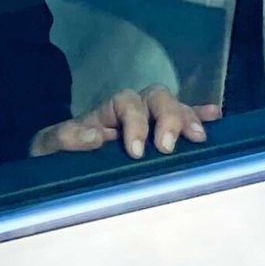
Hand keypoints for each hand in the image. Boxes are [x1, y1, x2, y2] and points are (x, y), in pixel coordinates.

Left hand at [29, 84, 221, 159]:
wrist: (53, 167)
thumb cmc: (52, 156)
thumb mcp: (48, 146)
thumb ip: (65, 138)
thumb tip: (97, 137)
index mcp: (105, 112)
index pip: (126, 103)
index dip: (135, 123)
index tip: (136, 152)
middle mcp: (130, 112)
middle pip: (155, 98)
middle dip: (167, 118)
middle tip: (168, 148)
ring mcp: (148, 124)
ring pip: (172, 107)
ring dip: (187, 118)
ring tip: (200, 137)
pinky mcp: (159, 138)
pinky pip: (182, 121)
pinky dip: (198, 116)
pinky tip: (216, 117)